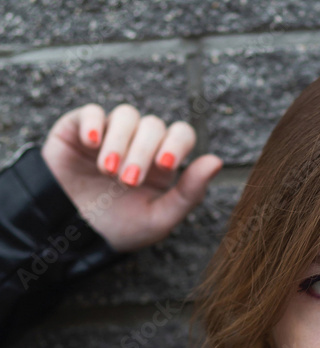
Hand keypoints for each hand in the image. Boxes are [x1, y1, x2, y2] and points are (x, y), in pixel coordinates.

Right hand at [40, 103, 223, 252]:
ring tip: (108, 171)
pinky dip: (94, 123)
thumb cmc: (121, 228)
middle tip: (128, 181)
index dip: (176, 143)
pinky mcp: (79, 130)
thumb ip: (189, 192)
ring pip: (126, 115)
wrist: (74, 235)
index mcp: (163, 162)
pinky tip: (91, 143)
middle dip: (142, 152)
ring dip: (120, 142)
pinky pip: (92, 111)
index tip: (164, 166)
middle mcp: (140, 143)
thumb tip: (216, 161)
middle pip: (153, 125)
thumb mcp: (159, 219)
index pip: (181, 134)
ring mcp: (111, 133)